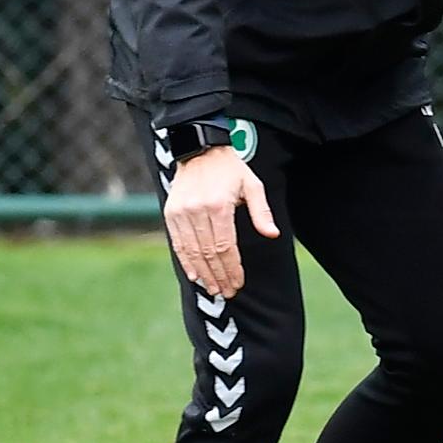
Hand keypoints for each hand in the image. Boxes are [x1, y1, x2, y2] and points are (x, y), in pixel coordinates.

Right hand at [163, 146, 279, 298]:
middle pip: (207, 253)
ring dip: (203, 274)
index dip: (232, 268)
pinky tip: (195, 276)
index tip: (238, 282)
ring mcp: (180, 213)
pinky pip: (177, 243)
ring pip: (191, 251)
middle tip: (228, 292)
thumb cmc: (231, 170)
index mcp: (219, 206)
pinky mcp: (169, 213)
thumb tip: (273, 234)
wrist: (200, 150)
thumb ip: (262, 212)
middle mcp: (196, 211)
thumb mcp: (253, 185)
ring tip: (214, 289)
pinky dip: (185, 261)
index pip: (225, 247)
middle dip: (219, 275)